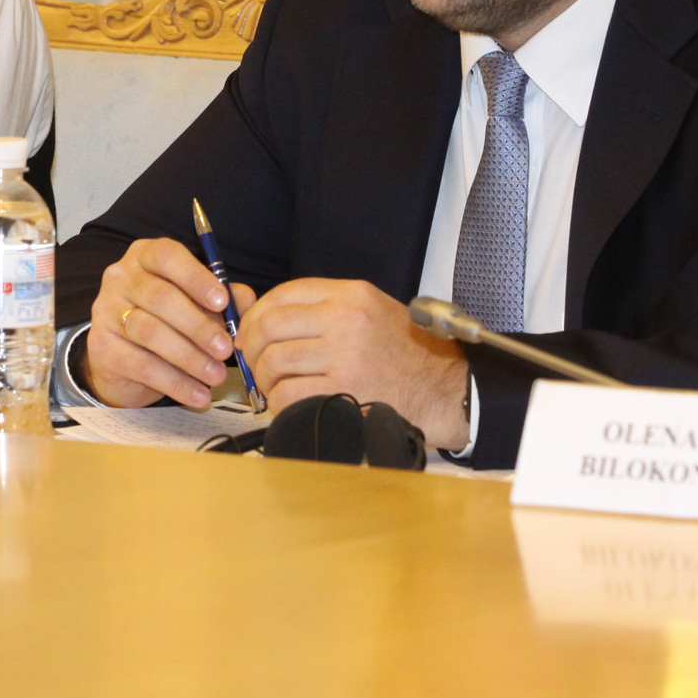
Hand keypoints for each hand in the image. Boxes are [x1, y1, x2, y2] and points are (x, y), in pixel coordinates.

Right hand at [85, 238, 257, 409]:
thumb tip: (243, 302)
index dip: (196, 278)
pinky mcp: (101, 346)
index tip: (222, 302)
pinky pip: (141, 365)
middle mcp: (120, 278)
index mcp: (145, 256)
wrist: (123, 358)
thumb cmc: (167, 320)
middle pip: (160, 298)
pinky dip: (175, 382)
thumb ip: (224, 299)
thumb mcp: (197, 303)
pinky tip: (198, 394)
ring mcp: (105, 311)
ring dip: (189, 357)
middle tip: (225, 350)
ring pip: (150, 332)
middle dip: (198, 326)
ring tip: (217, 375)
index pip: (167, 256)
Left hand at [237, 279, 469, 448]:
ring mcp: (345, 356)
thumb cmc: (408, 354)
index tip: (250, 332)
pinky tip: (288, 404)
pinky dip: (278, 403)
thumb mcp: (372, 311)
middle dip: (252, 347)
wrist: (446, 390)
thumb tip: (267, 320)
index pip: (285, 294)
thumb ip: (326, 310)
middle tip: (254, 362)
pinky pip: (287, 395)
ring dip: (265, 378)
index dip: (256, 314)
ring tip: (274, 386)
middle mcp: (346, 320)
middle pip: (271, 326)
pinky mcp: (344, 392)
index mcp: (352, 296)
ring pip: (274, 361)